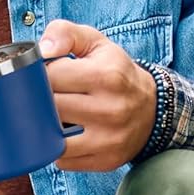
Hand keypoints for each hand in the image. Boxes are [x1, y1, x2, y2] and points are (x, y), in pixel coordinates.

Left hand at [38, 19, 157, 171]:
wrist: (153, 109)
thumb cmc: (116, 73)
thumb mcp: (96, 44)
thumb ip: (65, 33)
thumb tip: (43, 50)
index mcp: (106, 76)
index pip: (51, 77)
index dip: (40, 75)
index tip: (46, 76)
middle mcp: (110, 110)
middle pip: (50, 108)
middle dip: (41, 101)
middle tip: (47, 96)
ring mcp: (109, 139)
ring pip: (53, 139)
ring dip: (46, 128)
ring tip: (53, 116)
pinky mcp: (106, 160)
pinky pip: (63, 161)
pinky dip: (57, 149)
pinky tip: (65, 135)